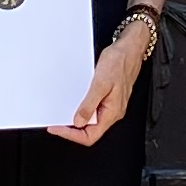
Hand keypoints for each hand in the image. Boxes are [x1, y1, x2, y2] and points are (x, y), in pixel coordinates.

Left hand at [53, 19, 154, 146]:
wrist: (129, 49)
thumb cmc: (119, 63)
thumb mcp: (100, 83)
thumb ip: (89, 105)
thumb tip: (78, 122)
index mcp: (112, 113)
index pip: (91, 136)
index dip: (72, 135)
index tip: (58, 128)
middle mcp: (112, 111)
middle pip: (90, 131)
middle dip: (71, 129)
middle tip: (56, 123)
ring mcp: (110, 104)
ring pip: (91, 120)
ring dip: (75, 118)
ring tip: (62, 113)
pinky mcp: (107, 96)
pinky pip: (92, 108)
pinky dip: (80, 108)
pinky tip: (73, 102)